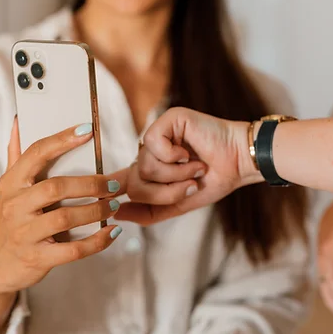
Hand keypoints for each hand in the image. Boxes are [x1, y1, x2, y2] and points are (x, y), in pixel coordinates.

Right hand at [0, 119, 124, 296]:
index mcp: (11, 184)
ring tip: (114, 205)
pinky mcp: (37, 258)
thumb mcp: (9, 188)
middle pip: (55, 187)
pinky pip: (72, 250)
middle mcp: (14, 206)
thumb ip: (16, 155)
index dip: (61, 140)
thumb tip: (18, 120)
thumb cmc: (12, 220)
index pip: (35, 154)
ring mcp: (24, 234)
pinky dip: (97, 241)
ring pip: (65, 218)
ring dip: (96, 211)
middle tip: (113, 183)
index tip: (87, 129)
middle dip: (89, 183)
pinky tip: (112, 232)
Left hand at [117, 107, 261, 224]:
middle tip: (189, 184)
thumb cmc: (214, 180)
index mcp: (152, 170)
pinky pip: (152, 144)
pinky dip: (173, 156)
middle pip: (135, 182)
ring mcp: (157, 134)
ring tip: (195, 167)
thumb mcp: (178, 203)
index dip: (108, 188)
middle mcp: (150, 151)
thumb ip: (148, 211)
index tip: (93, 199)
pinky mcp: (166, 120)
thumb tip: (117, 213)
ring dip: (174, 174)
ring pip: (144, 166)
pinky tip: (188, 152)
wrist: (239, 164)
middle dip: (164, 191)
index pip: (123, 180)